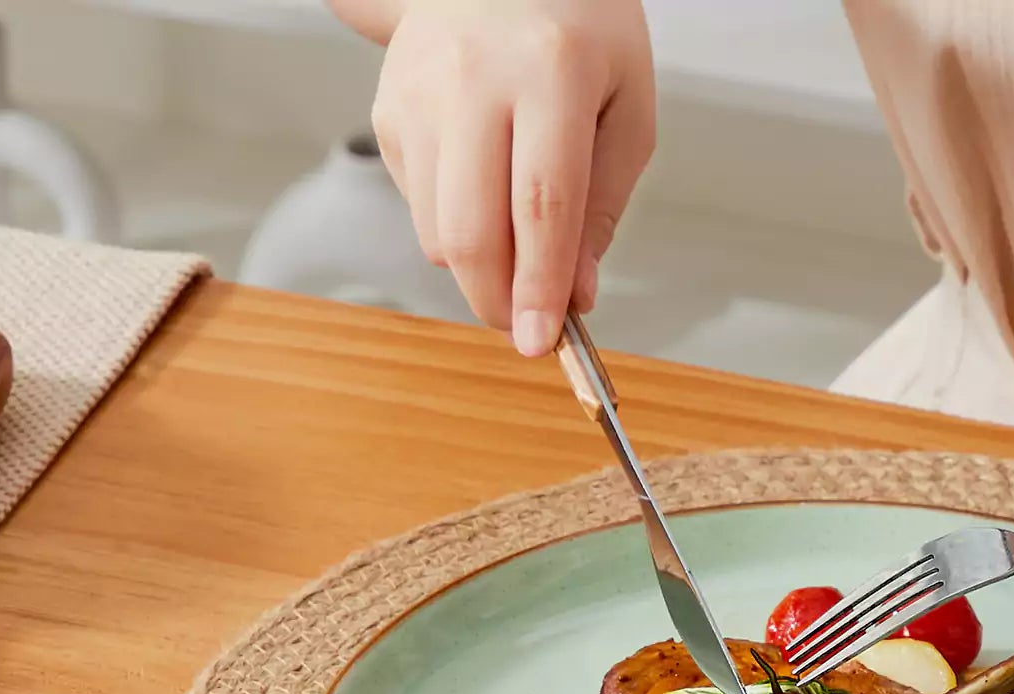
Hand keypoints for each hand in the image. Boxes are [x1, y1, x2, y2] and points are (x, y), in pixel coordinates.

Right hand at [354, 0, 654, 355]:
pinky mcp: (388, 112)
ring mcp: (419, 95)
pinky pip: (417, 209)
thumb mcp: (625, 105)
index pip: (542, 205)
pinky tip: (479, 184)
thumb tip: (574, 296)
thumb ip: (603, 206)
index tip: (541, 342)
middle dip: (497, 301)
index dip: (540, 287)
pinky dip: (452, 226)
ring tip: (513, 241)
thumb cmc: (576, 32)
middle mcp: (474, 77)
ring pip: (436, 233)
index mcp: (551, 69)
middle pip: (472, 232)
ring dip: (477, 267)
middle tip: (524, 325)